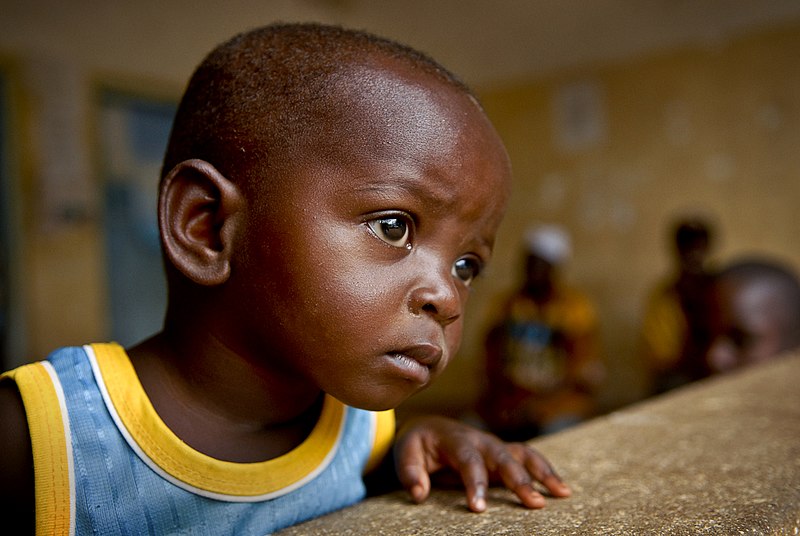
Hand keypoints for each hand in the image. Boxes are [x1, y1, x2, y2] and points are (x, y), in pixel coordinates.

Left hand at [393, 415, 570, 511]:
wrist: (429, 428)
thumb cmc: (418, 444)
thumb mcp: (405, 453)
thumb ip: (410, 472)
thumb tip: (419, 494)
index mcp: (455, 438)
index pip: (468, 460)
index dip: (474, 483)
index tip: (478, 508)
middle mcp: (480, 439)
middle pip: (502, 457)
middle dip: (518, 480)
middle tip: (534, 504)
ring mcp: (494, 445)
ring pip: (522, 454)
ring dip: (543, 472)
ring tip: (562, 494)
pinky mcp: (503, 453)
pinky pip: (528, 458)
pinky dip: (546, 471)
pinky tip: (562, 490)